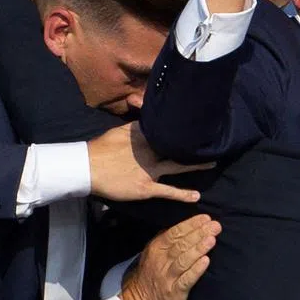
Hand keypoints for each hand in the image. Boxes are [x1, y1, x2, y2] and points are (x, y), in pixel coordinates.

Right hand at [87, 123, 213, 203]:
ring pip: (178, 166)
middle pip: (177, 146)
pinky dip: (183, 194)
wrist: (86, 168)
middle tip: (212, 141)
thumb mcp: (120, 130)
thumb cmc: (100, 149)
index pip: (167, 130)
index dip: (183, 128)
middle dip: (194, 145)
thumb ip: (136, 121)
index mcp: (144, 137)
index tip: (199, 124)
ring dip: (196, 166)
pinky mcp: (147, 187)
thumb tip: (143, 102)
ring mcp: (150, 170)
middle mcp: (151, 152)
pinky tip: (196, 196)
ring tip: (213, 164)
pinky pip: (168, 191)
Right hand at [119, 214, 219, 299]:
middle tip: (215, 226)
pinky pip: (186, 279)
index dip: (190, 224)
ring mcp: (167, 277)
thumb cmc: (151, 276)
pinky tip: (206, 261)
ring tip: (212, 239)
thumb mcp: (152, 254)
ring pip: (184, 259)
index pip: (174, 233)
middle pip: (181, 244)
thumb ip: (166, 240)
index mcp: (156, 249)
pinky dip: (196, 270)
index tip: (205, 218)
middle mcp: (161, 261)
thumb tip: (185, 225)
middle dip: (199, 233)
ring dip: (199, 248)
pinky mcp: (175, 292)